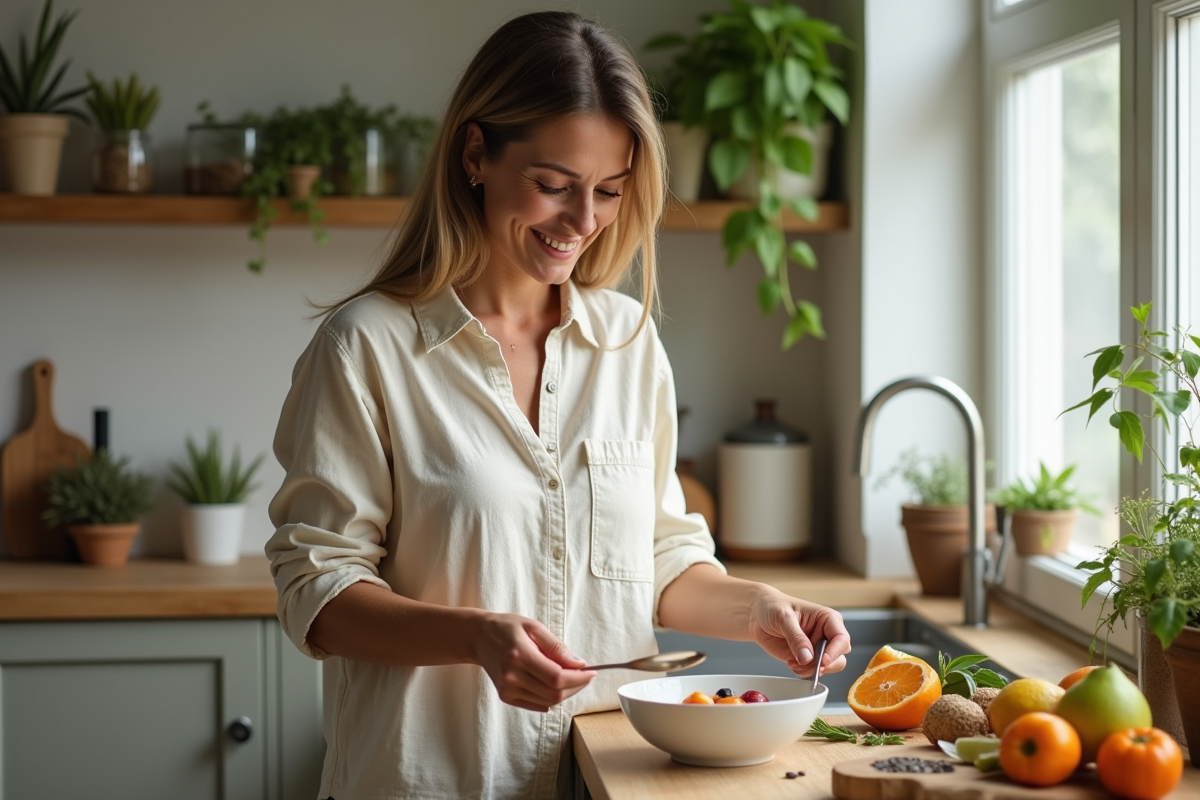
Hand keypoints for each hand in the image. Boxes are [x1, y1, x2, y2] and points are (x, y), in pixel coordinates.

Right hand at [471, 612, 596, 711]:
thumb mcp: (533, 627)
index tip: (591, 672)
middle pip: (554, 693)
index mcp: (520, 655)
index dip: (578, 678)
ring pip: (548, 701)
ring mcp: (507, 689)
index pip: (557, 677)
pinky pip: (537, 705)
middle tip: (584, 675)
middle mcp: (512, 676)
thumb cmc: (506, 628)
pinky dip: (551, 698)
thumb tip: (578, 664)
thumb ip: (556, 647)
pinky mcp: (506, 696)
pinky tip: (553, 685)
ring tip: (570, 677)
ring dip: (566, 692)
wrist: (478, 638)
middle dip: (576, 686)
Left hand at [746, 590, 850, 677]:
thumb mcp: (783, 617)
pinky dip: (804, 672)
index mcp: (827, 619)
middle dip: (824, 664)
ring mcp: (817, 648)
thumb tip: (807, 657)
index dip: (835, 651)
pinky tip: (791, 663)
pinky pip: (813, 671)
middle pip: (839, 657)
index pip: (841, 638)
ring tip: (794, 663)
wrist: (757, 616)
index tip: (822, 660)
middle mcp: (826, 634)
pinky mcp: (806, 658)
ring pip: (828, 667)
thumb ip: (796, 637)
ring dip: (812, 670)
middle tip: (806, 663)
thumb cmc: (773, 606)